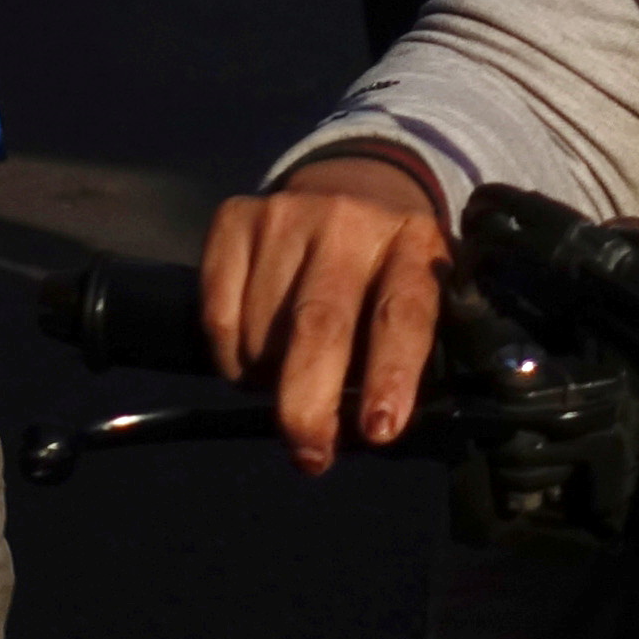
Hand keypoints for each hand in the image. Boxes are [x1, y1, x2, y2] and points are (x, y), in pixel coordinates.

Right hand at [201, 155, 453, 470]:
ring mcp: (289, 215)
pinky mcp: (237, 217)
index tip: (378, 431)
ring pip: (263, 331)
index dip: (391, 374)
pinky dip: (230, 356)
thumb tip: (371, 432)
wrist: (353, 184)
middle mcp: (351, 221)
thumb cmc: (390, 268)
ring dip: (268, 379)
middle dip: (309, 405)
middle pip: (321, 325)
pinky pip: (218, 315)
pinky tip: (252, 354)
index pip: (403, 313)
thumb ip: (405, 351)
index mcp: (415, 245)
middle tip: (309, 454)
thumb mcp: (419, 294)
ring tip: (287, 381)